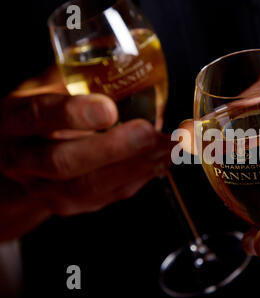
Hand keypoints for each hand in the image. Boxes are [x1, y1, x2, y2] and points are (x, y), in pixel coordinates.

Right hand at [0, 82, 170, 240]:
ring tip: (169, 147)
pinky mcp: (69, 204)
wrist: (21, 160)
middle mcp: (22, 160)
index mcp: (15, 120)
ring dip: (134, 167)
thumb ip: (76, 76)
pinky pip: (106, 196)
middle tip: (149, 133)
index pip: (37, 116)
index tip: (109, 108)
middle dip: (111, 149)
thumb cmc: (41, 117)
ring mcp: (44, 189)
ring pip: (88, 187)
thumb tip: (125, 55)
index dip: (72, 114)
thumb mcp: (46, 88)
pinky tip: (162, 160)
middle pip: (62, 162)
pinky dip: (139, 177)